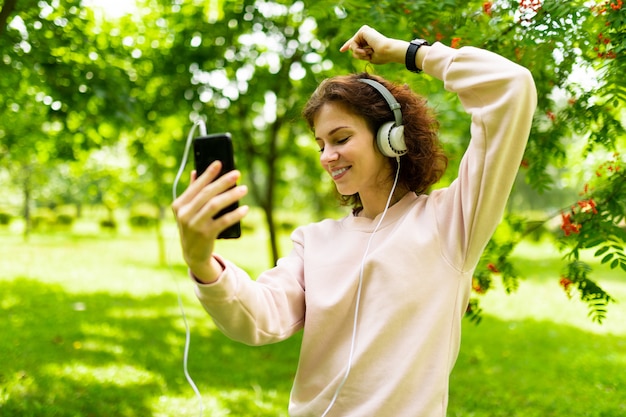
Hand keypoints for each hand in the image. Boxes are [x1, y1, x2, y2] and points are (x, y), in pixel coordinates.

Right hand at [172, 161, 248, 282]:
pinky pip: (223, 221)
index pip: (196, 186)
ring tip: (244, 189)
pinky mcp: (206, 235)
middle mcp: (184, 214)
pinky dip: (235, 214)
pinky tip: (245, 209)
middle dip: (223, 182)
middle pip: (207, 194)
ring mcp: (194, 225)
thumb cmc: (193, 227)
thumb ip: (192, 192)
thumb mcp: (188, 211)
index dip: (208, 174)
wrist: (193, 255)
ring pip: (215, 205)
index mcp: (179, 205)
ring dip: (231, 196)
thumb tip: (195, 172)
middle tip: (237, 174)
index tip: (219, 163)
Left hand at [340, 25, 406, 64]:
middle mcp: (368, 34)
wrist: (387, 52)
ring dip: (359, 54)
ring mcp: (365, 31)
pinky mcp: (363, 30)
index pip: (357, 43)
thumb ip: (360, 53)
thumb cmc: (382, 56)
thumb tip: (351, 47)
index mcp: (370, 40)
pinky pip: (353, 43)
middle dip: (359, 55)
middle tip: (368, 56)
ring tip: (368, 53)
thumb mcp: (368, 57)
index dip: (348, 46)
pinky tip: (366, 51)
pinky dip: (358, 50)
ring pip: (352, 46)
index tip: (341, 50)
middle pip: (353, 46)